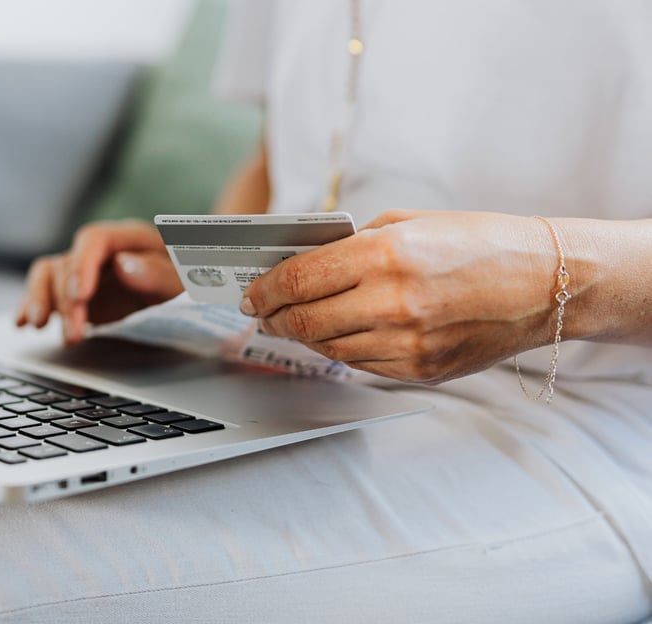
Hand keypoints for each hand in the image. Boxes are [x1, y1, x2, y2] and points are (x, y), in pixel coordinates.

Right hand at [15, 219, 183, 343]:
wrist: (191, 294)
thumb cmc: (192, 282)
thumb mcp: (187, 280)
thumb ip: (160, 273)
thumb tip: (124, 266)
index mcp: (129, 238)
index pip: (94, 240)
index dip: (82, 265)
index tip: (80, 295)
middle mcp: (101, 252)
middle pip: (67, 263)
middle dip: (65, 300)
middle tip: (75, 333)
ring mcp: (84, 272)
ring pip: (48, 275)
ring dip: (40, 300)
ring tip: (38, 326)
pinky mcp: (74, 295)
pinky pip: (45, 293)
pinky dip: (30, 306)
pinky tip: (22, 323)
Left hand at [239, 210, 562, 383]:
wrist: (545, 282)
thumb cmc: (479, 243)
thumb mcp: (409, 222)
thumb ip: (352, 244)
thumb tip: (301, 264)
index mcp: (386, 255)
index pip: (298, 280)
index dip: (264, 289)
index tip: (251, 293)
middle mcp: (394, 303)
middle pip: (303, 321)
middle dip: (273, 317)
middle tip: (262, 313)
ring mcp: (408, 344)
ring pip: (327, 347)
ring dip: (304, 335)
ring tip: (295, 321)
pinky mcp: (420, 371)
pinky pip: (360, 364)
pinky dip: (341, 349)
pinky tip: (340, 333)